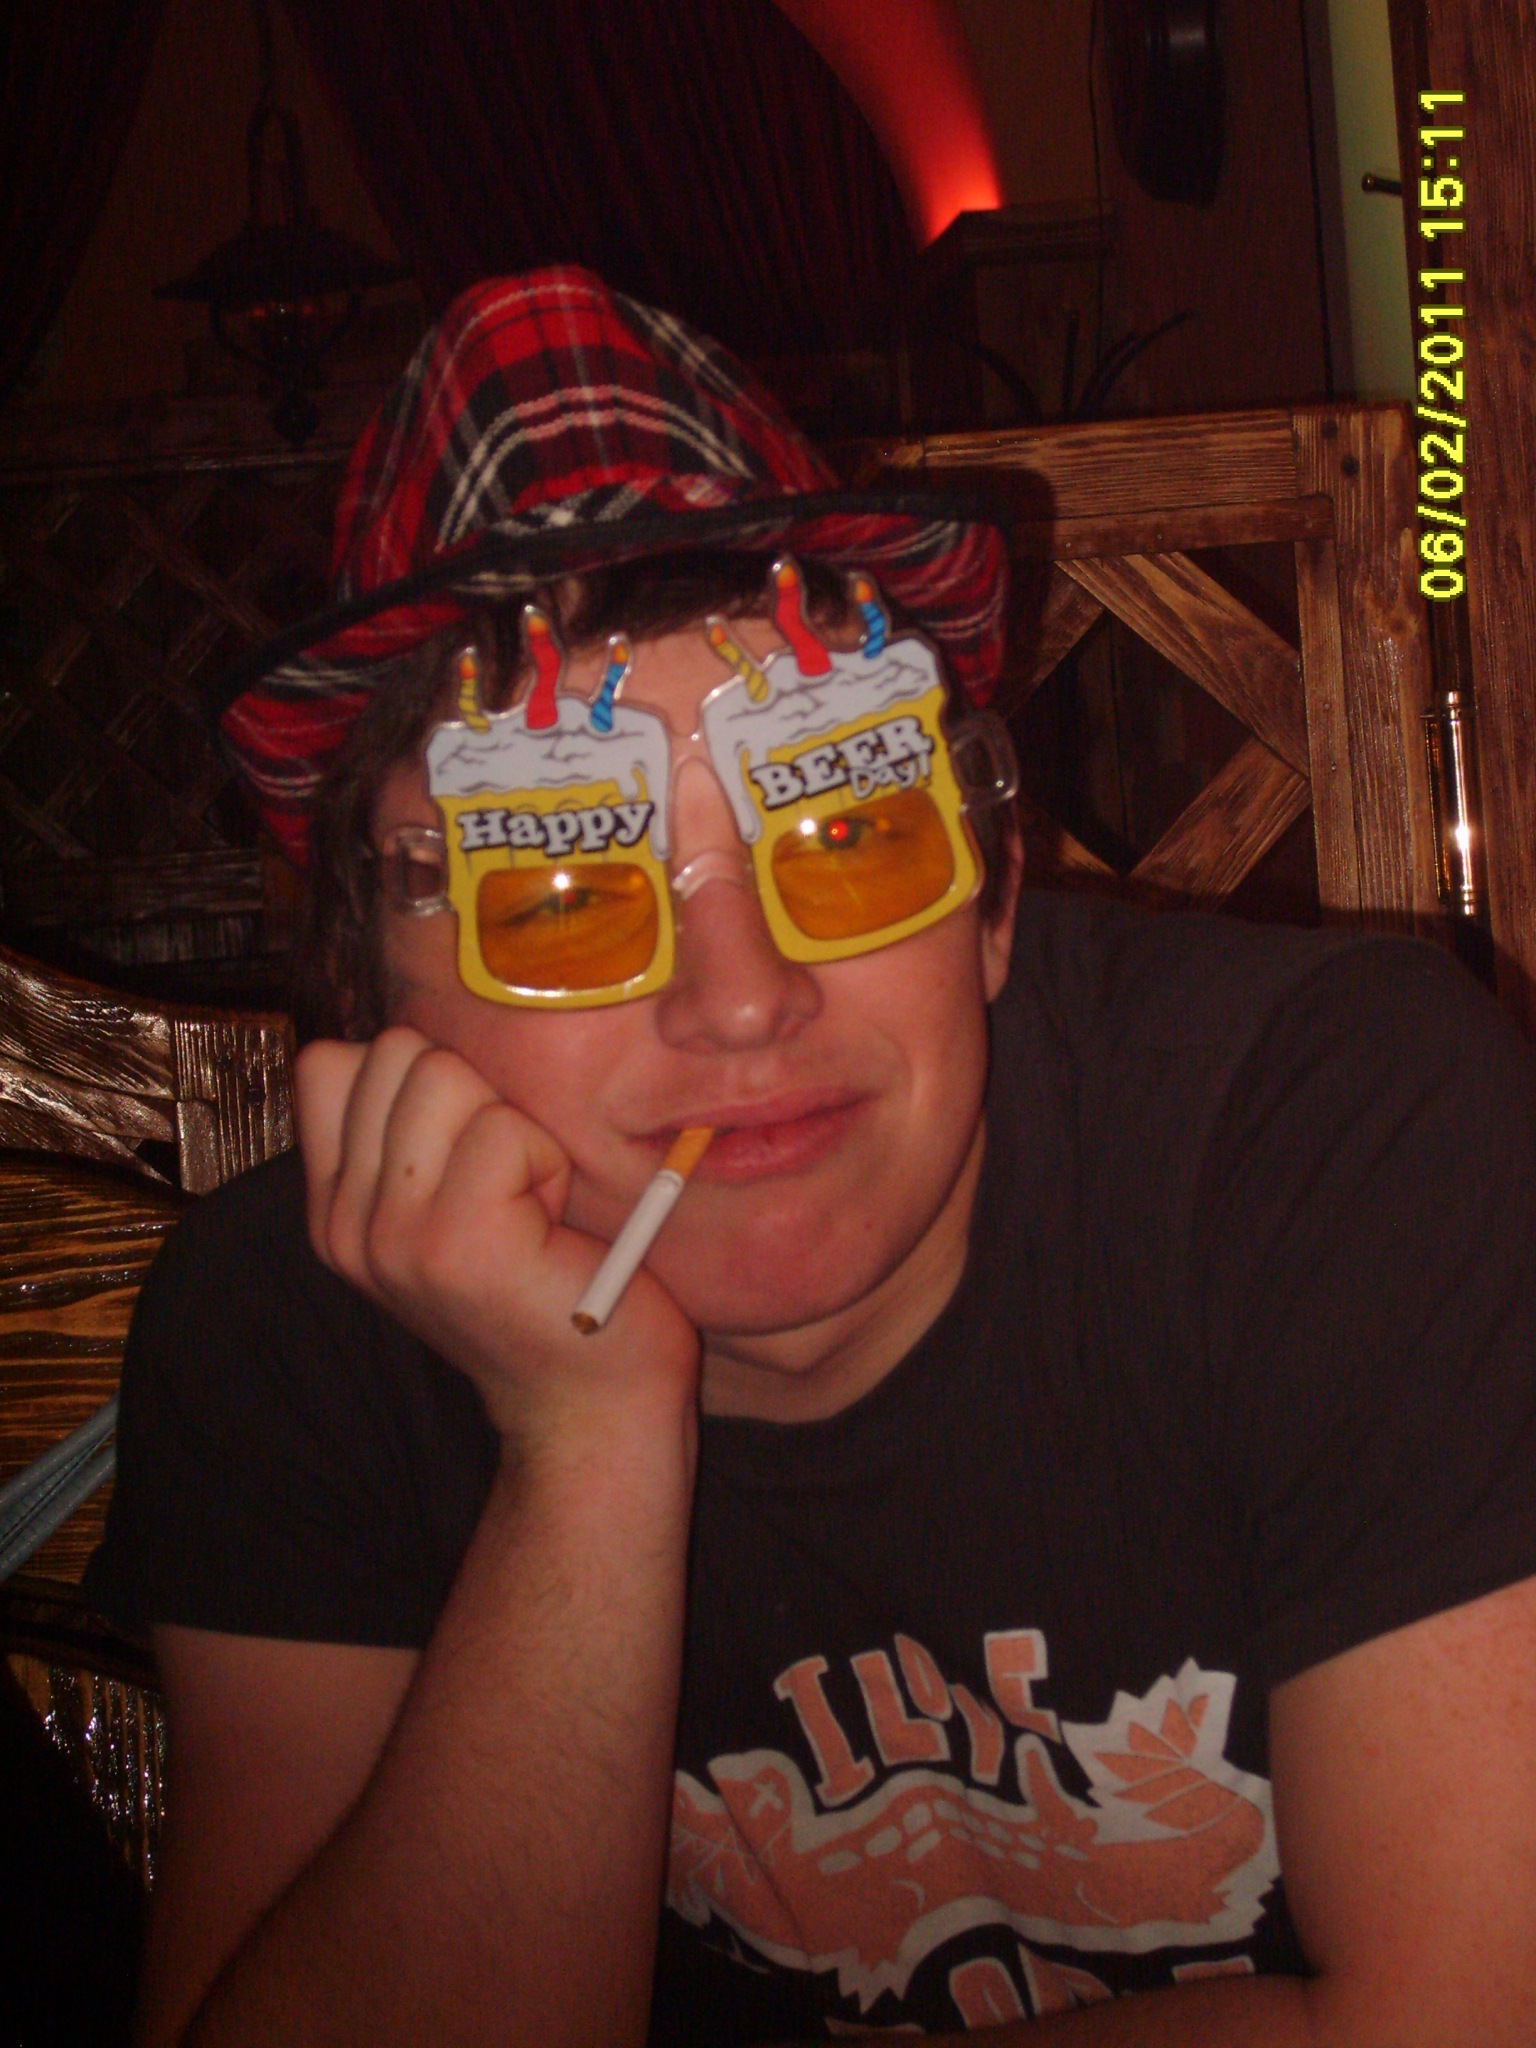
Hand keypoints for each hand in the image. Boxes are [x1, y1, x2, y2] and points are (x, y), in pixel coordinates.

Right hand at [294, 1028, 699, 1444]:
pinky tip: (550, 1228)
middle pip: (395, 1051)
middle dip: (473, 1097)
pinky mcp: (454, 1242)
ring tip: (527, 1205)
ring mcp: (391, 1233)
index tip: (462, 1155)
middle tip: (506, 1187)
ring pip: (446, 1076)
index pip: (329, 1061)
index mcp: (334, 1206)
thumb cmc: (543, 1289)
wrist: (587, 1408)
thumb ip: (407, 1135)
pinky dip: (547, 1163)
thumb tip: (417, 1045)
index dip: (416, 1079)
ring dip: (512, 1128)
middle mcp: (343, 1222)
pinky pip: (504, 1128)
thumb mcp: (444, 1206)